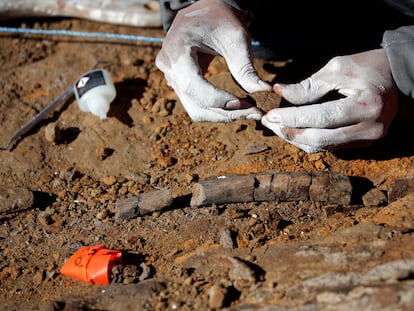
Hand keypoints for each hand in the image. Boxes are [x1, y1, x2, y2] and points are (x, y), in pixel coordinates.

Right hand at [155, 0, 270, 121]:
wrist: (206, 10)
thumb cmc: (220, 17)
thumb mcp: (236, 38)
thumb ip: (246, 67)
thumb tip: (263, 92)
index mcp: (177, 50)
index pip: (194, 86)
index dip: (221, 100)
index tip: (247, 105)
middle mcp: (168, 67)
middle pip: (196, 105)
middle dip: (227, 113)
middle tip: (254, 112)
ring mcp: (171, 77)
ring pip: (196, 110)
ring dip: (223, 115)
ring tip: (248, 111)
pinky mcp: (179, 83)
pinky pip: (196, 105)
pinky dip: (217, 109)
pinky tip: (236, 106)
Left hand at [261, 49, 398, 152]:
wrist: (399, 78)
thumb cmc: (369, 67)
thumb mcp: (338, 69)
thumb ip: (309, 86)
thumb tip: (280, 93)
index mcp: (366, 105)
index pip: (321, 118)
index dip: (292, 118)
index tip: (270, 115)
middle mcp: (370, 128)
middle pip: (320, 139)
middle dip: (290, 132)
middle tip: (268, 123)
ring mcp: (368, 139)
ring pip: (323, 147)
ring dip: (296, 139)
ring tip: (276, 127)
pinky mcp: (363, 143)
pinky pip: (330, 147)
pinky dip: (309, 140)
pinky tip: (293, 130)